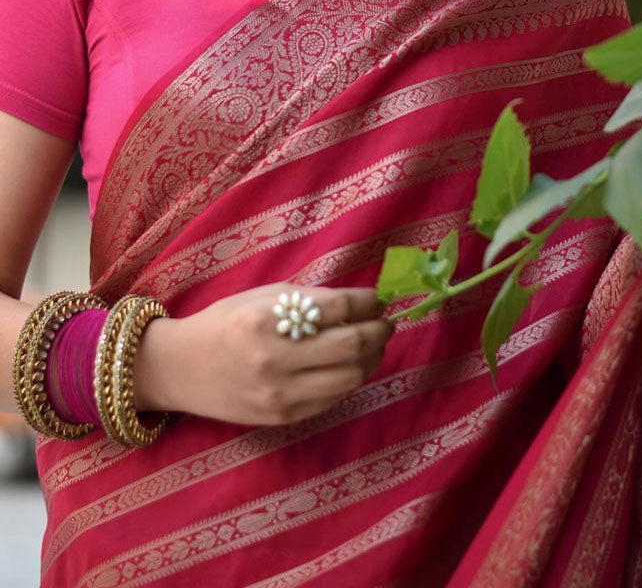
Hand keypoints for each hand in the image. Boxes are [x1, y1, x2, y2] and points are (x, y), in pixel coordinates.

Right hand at [134, 283, 392, 426]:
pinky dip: (348, 380)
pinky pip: (332, 399)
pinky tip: (348, 366)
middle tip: (385, 323)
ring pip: (350, 377)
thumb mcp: (262, 297)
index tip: (378, 299)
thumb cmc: (225, 322)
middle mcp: (276, 358)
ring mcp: (280, 393)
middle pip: (352, 345)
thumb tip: (359, 302)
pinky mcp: (283, 417)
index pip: (339, 308)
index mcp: (269, 319)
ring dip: (371, 359)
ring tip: (372, 346)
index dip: (368, 302)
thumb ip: (308, 299)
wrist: (182, 368)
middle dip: (379, 331)